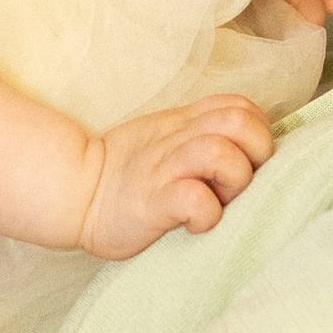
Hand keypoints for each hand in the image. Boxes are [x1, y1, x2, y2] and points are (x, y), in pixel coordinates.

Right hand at [73, 95, 273, 255]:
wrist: (75, 193)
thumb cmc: (127, 174)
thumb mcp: (164, 136)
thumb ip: (201, 132)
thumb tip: (249, 145)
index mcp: (186, 123)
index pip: (243, 107)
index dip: (257, 132)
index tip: (246, 160)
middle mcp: (179, 139)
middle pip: (241, 124)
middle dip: (257, 154)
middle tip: (237, 181)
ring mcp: (166, 170)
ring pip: (221, 154)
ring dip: (234, 180)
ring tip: (219, 200)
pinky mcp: (154, 203)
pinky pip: (195, 199)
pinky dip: (206, 215)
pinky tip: (196, 224)